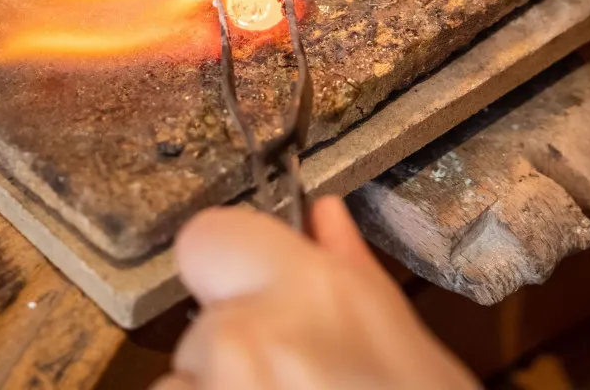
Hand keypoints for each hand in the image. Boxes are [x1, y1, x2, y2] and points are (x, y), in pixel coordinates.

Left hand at [152, 197, 478, 389]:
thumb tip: (322, 215)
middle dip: (235, 356)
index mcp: (309, 293)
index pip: (206, 237)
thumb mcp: (410, 349)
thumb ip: (352, 274)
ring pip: (179, 388)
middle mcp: (244, 339)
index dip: (228, 264)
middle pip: (201, 329)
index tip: (255, 295)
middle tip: (300, 388)